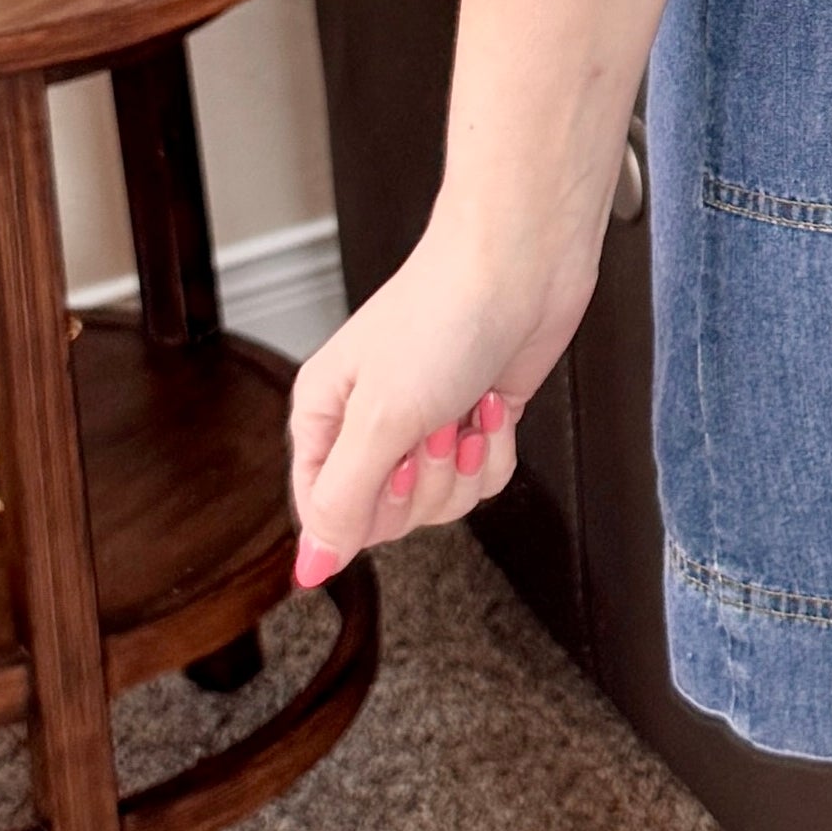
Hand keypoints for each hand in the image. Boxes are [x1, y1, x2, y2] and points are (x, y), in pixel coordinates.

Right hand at [285, 213, 597, 588]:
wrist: (520, 263)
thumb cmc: (442, 313)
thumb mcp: (379, 419)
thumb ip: (342, 501)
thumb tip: (311, 567)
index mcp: (323, 416)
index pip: (324, 512)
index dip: (365, 506)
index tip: (391, 466)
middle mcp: (368, 424)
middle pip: (388, 516)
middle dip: (424, 481)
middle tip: (431, 426)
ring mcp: (425, 424)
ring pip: (440, 503)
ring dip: (464, 464)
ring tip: (462, 408)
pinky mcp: (475, 421)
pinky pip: (482, 479)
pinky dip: (496, 448)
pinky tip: (490, 403)